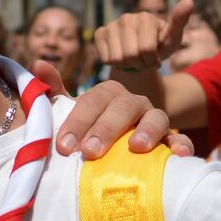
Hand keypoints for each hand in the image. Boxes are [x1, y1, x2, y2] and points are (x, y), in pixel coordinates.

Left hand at [40, 70, 193, 158]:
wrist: (116, 150)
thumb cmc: (89, 131)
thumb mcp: (71, 112)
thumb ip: (53, 92)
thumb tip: (37, 64)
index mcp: (108, 94)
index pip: (92, 102)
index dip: (77, 121)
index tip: (64, 146)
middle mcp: (133, 103)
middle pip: (122, 108)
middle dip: (105, 129)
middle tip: (89, 152)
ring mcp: (154, 120)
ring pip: (156, 118)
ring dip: (147, 131)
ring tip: (136, 148)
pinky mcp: (170, 141)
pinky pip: (181, 141)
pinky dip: (182, 145)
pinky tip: (178, 157)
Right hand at [93, 0, 193, 70]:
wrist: (142, 52)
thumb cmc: (160, 45)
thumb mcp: (172, 37)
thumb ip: (180, 21)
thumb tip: (189, 1)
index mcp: (146, 18)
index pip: (146, 49)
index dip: (152, 61)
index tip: (156, 59)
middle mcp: (127, 17)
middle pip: (131, 55)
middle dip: (139, 64)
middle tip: (143, 60)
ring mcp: (112, 25)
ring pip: (117, 58)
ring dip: (127, 65)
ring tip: (133, 59)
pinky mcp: (100, 33)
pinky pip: (105, 58)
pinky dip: (114, 63)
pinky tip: (121, 56)